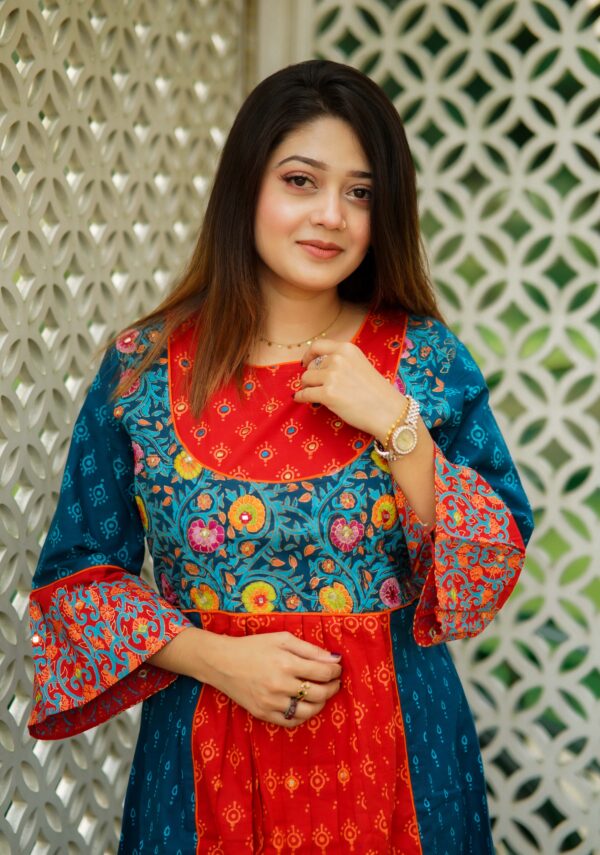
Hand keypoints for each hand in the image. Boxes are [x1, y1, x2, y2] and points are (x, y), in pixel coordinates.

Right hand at [205, 631, 342, 728]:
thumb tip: (334, 659)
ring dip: (321, 703)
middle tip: (334, 682)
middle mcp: (280, 685)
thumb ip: (310, 649)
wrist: (222, 662)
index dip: (335, 671)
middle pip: (320, 693)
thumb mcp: (282, 638)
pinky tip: (305, 705)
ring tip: (322, 694)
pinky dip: (303, 715)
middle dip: (333, 687)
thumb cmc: (254, 646)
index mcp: (286, 663)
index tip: (337, 668)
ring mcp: (272, 702)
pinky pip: (291, 721)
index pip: (323, 672)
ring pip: (308, 711)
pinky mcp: (263, 714)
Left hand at [294, 338, 404, 439]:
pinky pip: (304, 394)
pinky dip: (301, 397)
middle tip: (316, 386)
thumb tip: (316, 366)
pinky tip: (302, 399)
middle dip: (311, 376)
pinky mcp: (328, 394)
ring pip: (305, 379)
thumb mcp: (360, 365)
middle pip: (311, 365)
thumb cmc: (376, 392)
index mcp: (347, 349)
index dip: (308, 355)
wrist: (388, 411)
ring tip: (315, 394)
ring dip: (307, 387)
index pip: (318, 346)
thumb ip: (341, 361)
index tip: (305, 363)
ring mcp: (332, 376)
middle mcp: (338, 359)